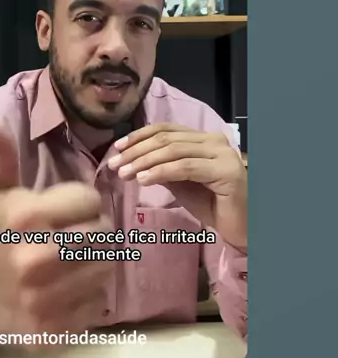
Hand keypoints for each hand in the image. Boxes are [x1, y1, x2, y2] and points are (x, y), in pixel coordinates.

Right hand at [0, 125, 112, 352]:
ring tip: (78, 259)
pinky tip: (71, 288)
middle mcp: (37, 258)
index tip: (71, 210)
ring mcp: (46, 298)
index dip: (84, 202)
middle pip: (104, 233)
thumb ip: (3, 161)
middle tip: (80, 234)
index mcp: (25, 219)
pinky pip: (98, 303)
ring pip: (106, 267)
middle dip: (96, 229)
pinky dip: (91, 295)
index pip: (90, 200)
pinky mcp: (54, 329)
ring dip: (98, 261)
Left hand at [108, 122, 246, 249]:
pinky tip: (142, 180)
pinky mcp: (225, 171)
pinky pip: (185, 167)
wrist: (243, 227)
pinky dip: (160, 172)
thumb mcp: (182, 183)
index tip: (116, 148)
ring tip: (124, 173)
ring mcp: (222, 154)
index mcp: (204, 139)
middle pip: (167, 139)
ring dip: (144, 162)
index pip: (167, 129)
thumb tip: (132, 159)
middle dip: (136, 151)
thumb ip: (163, 168)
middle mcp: (215, 140)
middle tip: (114, 164)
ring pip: (174, 151)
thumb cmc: (214, 206)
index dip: (139, 136)